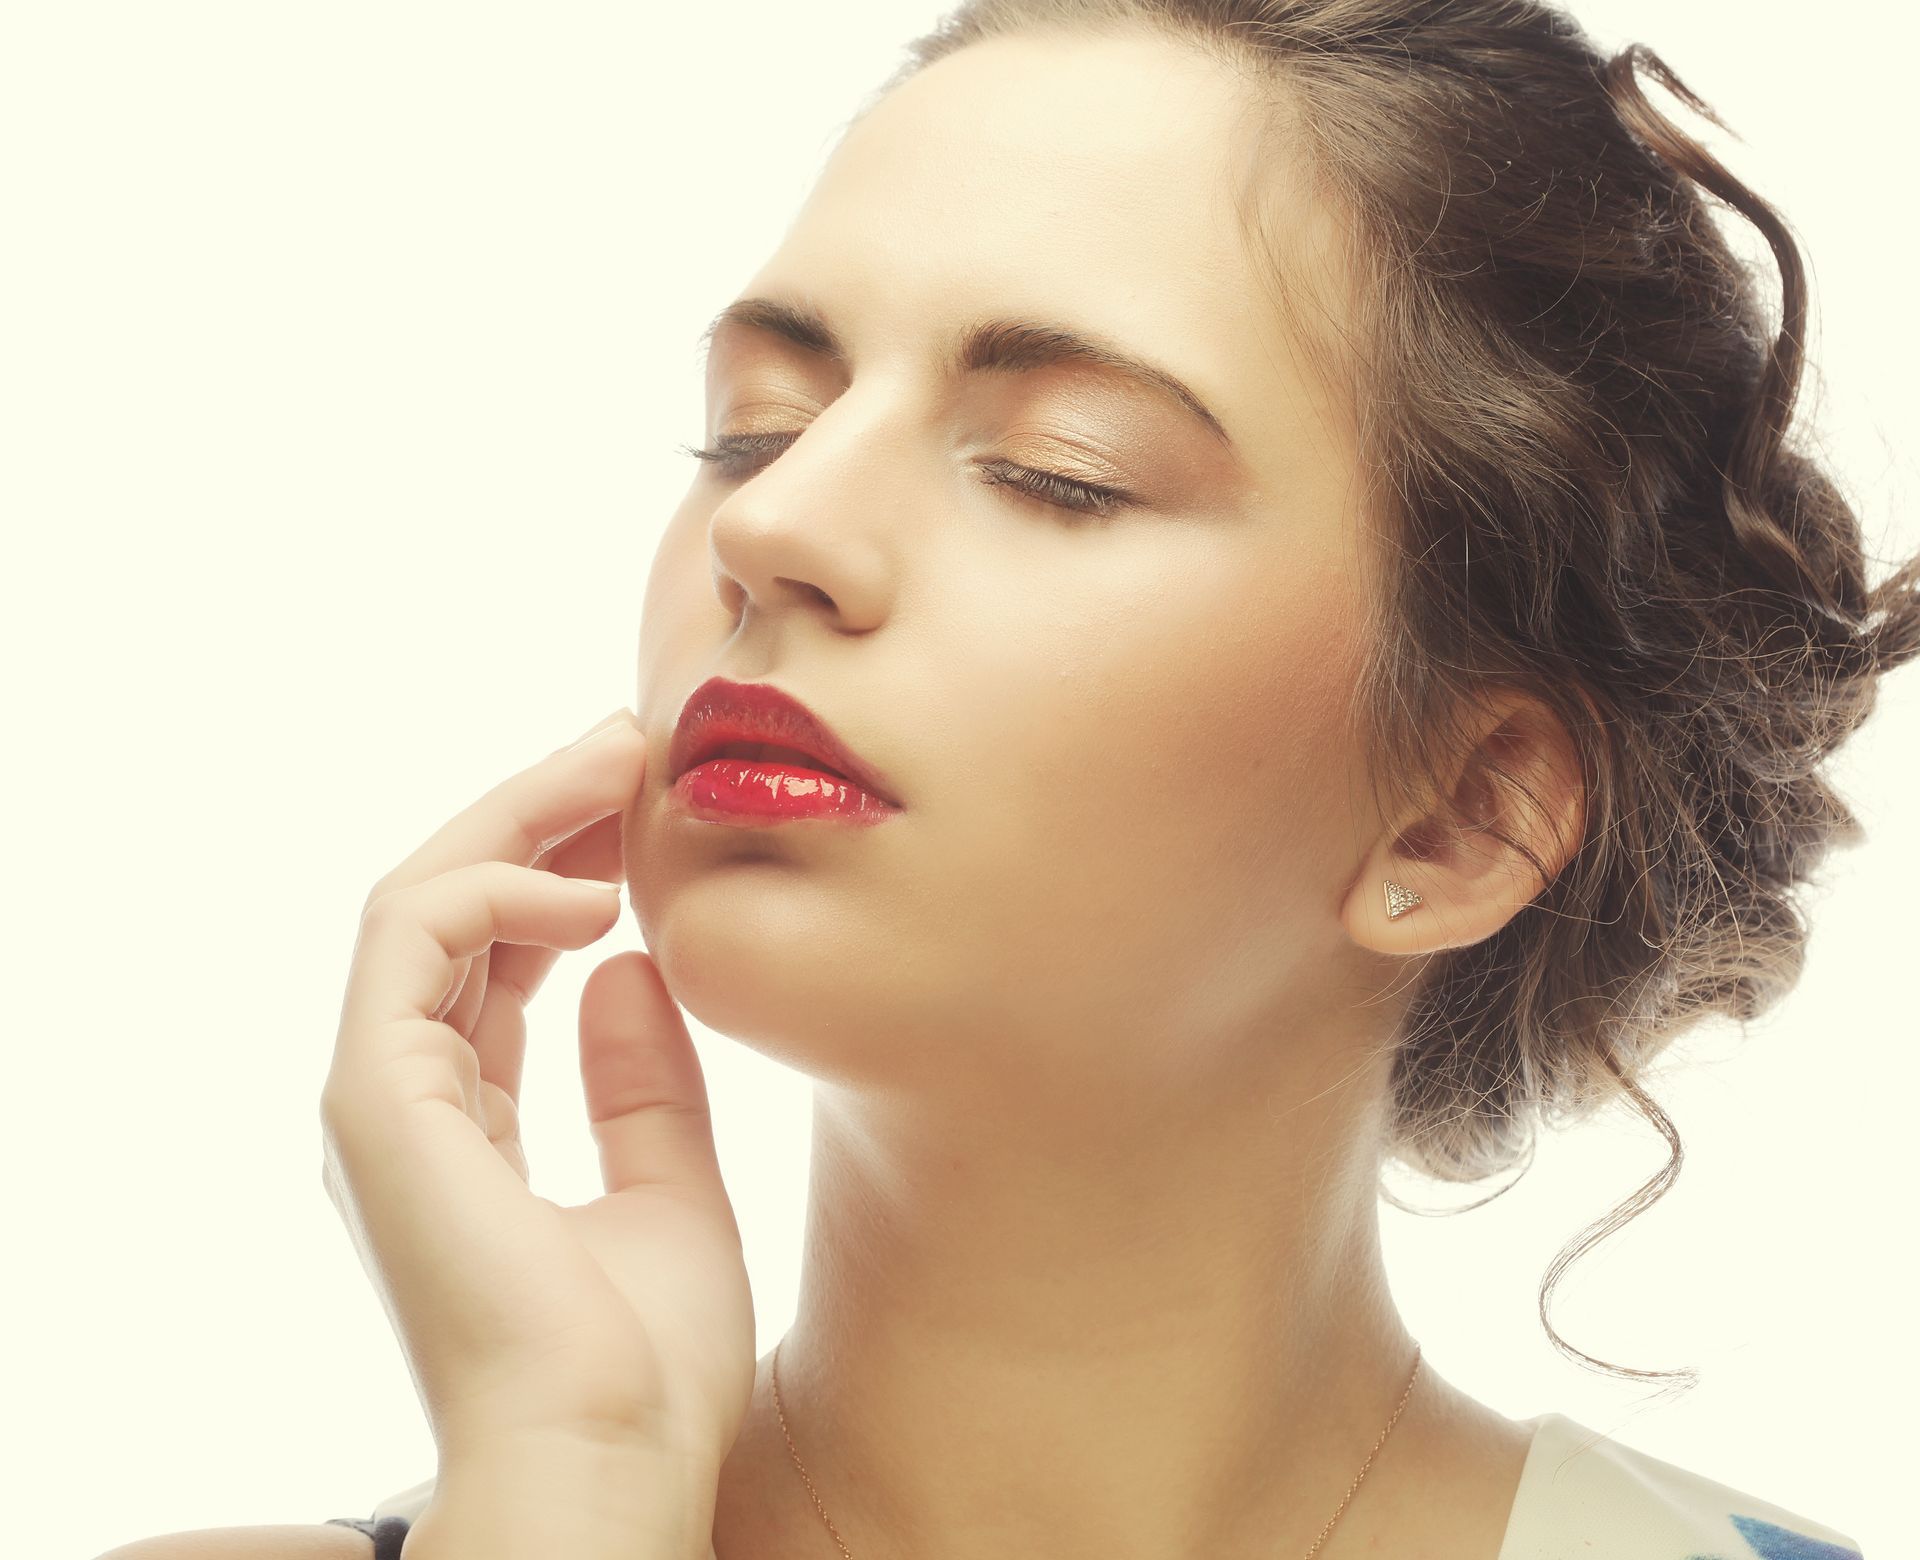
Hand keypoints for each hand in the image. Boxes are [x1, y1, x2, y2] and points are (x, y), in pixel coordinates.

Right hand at [319, 706, 755, 1476]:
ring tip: (621, 761)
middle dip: (539, 816)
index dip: (567, 871)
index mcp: (465, 1132)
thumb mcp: (671, 1190)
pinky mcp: (373, 1097)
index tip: (647, 812)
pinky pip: (410, 935)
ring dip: (519, 817)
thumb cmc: (648, 1366)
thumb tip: (630, 965)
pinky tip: (597, 890)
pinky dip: (496, 886)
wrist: (612, 1464)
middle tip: (629, 740)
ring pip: (422, 898)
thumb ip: (645, 1083)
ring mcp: (380, 1099)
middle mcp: (408, 1105)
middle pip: (455, 912)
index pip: (497, 963)